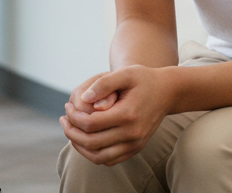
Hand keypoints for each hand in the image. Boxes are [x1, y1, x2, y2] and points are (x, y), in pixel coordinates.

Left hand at [60, 65, 174, 165]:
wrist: (168, 92)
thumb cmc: (144, 79)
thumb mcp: (125, 73)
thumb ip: (103, 83)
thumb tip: (83, 98)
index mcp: (127, 114)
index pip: (91, 124)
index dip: (73, 117)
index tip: (67, 107)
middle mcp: (132, 134)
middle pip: (91, 143)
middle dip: (71, 132)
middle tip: (64, 120)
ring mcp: (135, 144)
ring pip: (99, 157)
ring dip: (80, 147)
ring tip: (71, 131)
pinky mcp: (136, 148)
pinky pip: (109, 160)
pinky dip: (94, 154)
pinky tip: (86, 139)